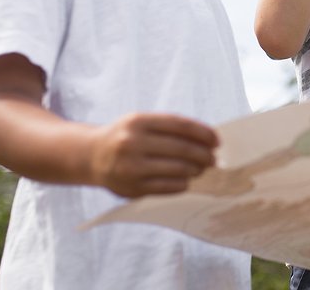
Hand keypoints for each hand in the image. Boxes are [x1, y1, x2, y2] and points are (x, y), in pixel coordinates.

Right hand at [87, 113, 219, 197]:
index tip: (216, 140)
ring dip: (195, 170)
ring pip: (177, 169)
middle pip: (182, 148)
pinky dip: (182, 184)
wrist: (92, 156)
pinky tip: (186, 181)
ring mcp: (131, 166)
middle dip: (203, 154)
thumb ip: (169, 128)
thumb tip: (207, 140)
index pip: (181, 125)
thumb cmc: (125, 137)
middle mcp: (132, 142)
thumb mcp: (141, 123)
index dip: (203, 133)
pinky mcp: (132, 187)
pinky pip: (167, 187)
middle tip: (212, 159)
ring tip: (200, 169)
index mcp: (138, 121)